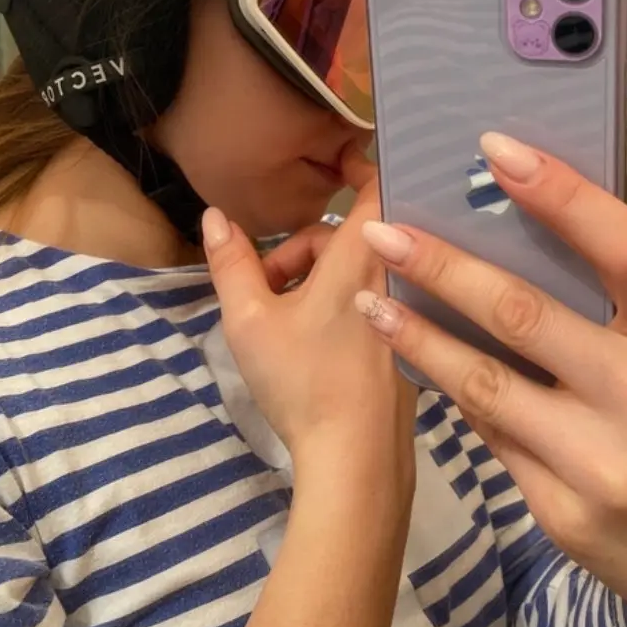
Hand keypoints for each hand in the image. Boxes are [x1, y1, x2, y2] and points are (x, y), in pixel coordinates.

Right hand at [203, 144, 416, 493]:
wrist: (356, 459)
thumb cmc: (303, 381)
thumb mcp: (249, 320)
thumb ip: (230, 262)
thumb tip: (214, 217)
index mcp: (362, 253)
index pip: (378, 183)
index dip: (358, 166)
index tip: (328, 169)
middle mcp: (397, 272)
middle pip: (352, 234)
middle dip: (306, 249)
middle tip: (268, 288)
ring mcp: (409, 309)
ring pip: (362, 270)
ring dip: (321, 279)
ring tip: (284, 321)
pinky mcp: (412, 341)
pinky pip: (380, 298)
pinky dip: (348, 303)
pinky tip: (318, 343)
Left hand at [356, 131, 626, 626]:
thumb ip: (623, 307)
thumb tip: (523, 227)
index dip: (563, 196)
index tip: (496, 150)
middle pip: (527, 315)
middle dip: (444, 265)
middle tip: (384, 229)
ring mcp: (604, 465)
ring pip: (485, 383)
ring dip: (418, 335)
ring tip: (371, 300)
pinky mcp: (563, 515)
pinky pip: (490, 437)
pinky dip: (453, 394)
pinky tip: (420, 364)